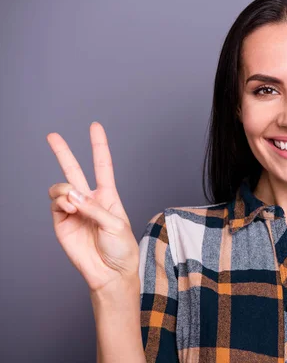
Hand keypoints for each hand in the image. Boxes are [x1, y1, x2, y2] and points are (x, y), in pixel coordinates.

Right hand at [47, 122, 138, 292]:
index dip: (98, 146)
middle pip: (75, 170)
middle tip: (52, 135)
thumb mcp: (116, 224)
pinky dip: (60, 203)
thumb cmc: (121, 249)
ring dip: (64, 190)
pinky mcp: (62, 223)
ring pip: (61, 188)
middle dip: (63, 152)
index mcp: (108, 196)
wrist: (110, 273)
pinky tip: (69, 209)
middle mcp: (89, 200)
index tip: (95, 126)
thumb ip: (94, 208)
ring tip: (73, 203)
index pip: (102, 166)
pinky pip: (55, 204)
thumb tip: (72, 195)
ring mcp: (74, 210)